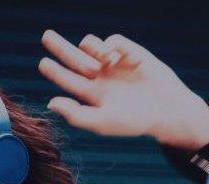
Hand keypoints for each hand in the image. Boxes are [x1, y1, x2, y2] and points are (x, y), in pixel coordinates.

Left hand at [39, 30, 208, 150]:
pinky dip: (109, 45)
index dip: (55, 71)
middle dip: (60, 47)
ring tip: (99, 63)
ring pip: (91, 46)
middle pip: (75, 58)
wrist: (166, 110)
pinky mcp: (131, 52)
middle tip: (46, 36)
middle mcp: (101, 77)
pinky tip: (111, 58)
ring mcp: (115, 64)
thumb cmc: (134, 121)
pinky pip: (113, 41)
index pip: (69, 80)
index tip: (43, 63)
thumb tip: (50, 102)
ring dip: (89, 48)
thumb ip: (75, 114)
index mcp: (93, 94)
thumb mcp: (101, 122)